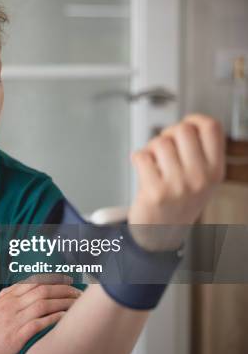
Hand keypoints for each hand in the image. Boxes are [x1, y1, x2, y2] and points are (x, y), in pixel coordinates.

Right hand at [0, 276, 81, 353]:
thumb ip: (2, 300)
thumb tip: (12, 293)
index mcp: (5, 298)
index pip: (33, 282)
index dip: (53, 279)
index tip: (66, 280)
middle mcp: (11, 305)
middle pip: (42, 290)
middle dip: (63, 288)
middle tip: (77, 292)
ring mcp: (13, 319)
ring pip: (43, 303)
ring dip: (63, 302)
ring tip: (77, 304)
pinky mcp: (15, 335)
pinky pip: (39, 323)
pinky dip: (54, 319)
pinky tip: (65, 318)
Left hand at [128, 114, 225, 249]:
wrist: (160, 234)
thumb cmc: (177, 202)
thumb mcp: (202, 178)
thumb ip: (198, 152)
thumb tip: (186, 123)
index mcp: (215, 171)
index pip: (211, 127)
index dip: (194, 119)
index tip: (185, 125)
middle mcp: (200, 177)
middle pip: (182, 129)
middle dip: (168, 134)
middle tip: (163, 149)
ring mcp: (178, 185)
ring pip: (159, 142)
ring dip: (151, 149)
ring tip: (154, 164)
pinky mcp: (155, 191)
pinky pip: (141, 156)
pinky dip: (138, 159)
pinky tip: (144, 171)